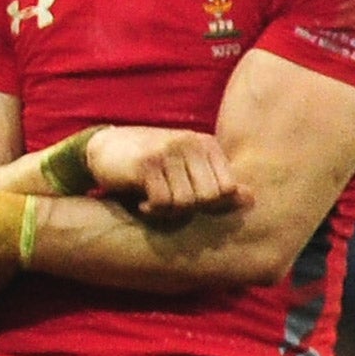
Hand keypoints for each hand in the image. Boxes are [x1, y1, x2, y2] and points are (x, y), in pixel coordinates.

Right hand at [85, 126, 249, 216]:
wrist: (103, 146)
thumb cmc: (149, 162)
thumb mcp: (186, 168)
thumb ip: (216, 182)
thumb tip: (250, 198)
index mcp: (206, 144)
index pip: (228, 188)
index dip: (213, 206)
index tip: (190, 205)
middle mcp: (191, 143)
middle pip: (209, 198)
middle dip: (191, 210)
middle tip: (171, 206)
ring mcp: (169, 152)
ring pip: (186, 203)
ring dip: (169, 212)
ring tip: (155, 204)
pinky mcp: (146, 164)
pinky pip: (162, 202)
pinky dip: (153, 211)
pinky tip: (143, 204)